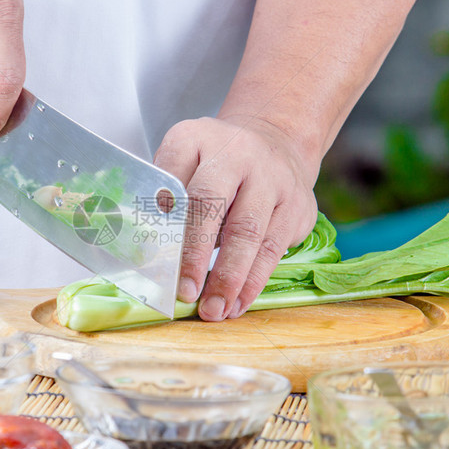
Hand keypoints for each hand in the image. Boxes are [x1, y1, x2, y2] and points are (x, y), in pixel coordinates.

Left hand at [154, 117, 318, 320]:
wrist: (276, 142)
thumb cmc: (216, 164)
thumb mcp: (183, 162)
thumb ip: (166, 199)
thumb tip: (150, 255)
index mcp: (197, 137)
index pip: (174, 177)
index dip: (163, 220)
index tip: (154, 258)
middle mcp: (238, 153)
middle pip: (213, 205)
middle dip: (196, 255)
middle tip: (185, 293)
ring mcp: (274, 178)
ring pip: (251, 234)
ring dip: (230, 278)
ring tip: (214, 310)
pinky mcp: (298, 205)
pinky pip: (275, 250)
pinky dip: (254, 282)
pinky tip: (238, 303)